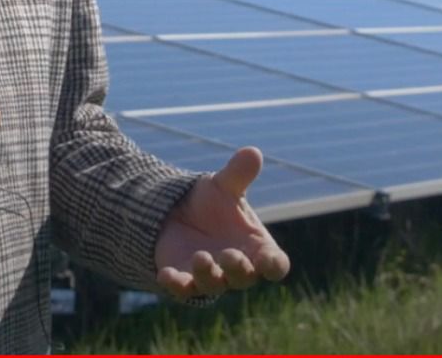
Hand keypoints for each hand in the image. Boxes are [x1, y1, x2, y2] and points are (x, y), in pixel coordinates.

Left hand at [154, 146, 290, 299]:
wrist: (178, 212)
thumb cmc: (212, 203)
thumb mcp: (224, 185)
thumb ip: (239, 173)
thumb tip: (253, 151)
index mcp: (257, 248)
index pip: (275, 264)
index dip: (273, 265)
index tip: (269, 261)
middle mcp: (237, 268)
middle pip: (244, 278)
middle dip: (238, 269)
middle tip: (230, 254)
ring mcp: (211, 276)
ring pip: (214, 285)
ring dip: (209, 275)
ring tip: (201, 257)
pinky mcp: (185, 279)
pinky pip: (182, 289)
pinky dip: (176, 284)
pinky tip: (166, 275)